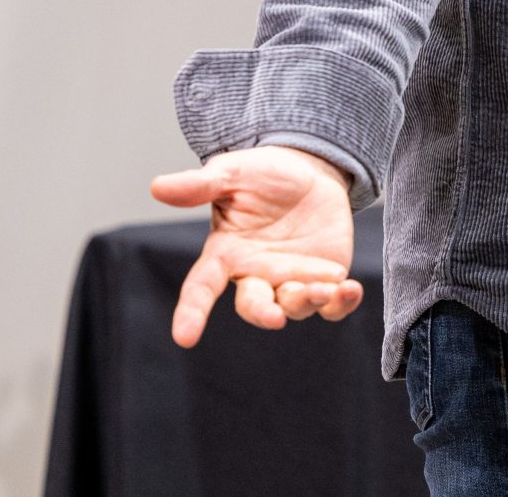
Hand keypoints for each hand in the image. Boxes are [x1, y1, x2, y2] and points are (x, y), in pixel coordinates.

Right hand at [150, 145, 363, 346]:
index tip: (184, 337)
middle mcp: (257, 274)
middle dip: (263, 314)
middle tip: (275, 316)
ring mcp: (291, 280)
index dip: (191, 312)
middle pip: (254, 306)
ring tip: (323, 286)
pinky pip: (332, 304)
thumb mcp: (232, 173)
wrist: (309, 170)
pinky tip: (351, 289)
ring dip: (307, 301)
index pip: (201, 288)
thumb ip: (199, 185)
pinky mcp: (324, 280)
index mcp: (226, 254)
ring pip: (295, 306)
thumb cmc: (262, 174)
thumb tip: (156, 186)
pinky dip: (342, 303)